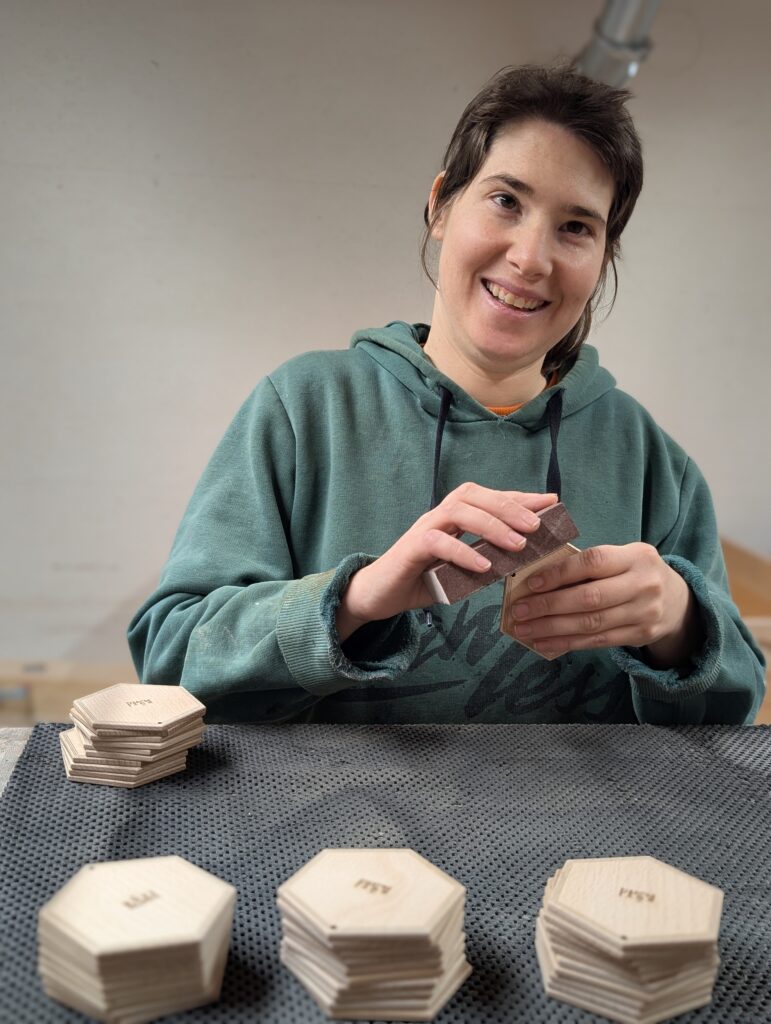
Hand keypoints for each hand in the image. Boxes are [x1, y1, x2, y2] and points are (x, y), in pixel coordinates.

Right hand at [336, 484, 557, 641]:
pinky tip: (484, 566)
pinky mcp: (411, 548)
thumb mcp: (462, 569)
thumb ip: (486, 559)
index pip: (489, 498)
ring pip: (459, 512)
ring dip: (491, 525)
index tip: (550, 501)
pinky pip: (438, 542)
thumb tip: (522, 558)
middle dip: (508, 506)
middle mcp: (440, 515)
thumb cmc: (422, 578)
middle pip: (475, 495)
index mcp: (454, 516)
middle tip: (536, 525)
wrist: (379, 595)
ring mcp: (424, 528)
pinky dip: (463, 552)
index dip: (519, 497)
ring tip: (517, 544)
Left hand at [508, 543, 701, 666]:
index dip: (559, 573)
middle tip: (519, 611)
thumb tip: (538, 580)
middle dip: (549, 606)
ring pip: (591, 623)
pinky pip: (597, 641)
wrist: (678, 600)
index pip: (592, 562)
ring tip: (525, 630)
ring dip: (552, 628)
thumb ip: (589, 566)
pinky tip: (545, 643)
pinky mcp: (641, 635)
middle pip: (589, 597)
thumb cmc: (634, 573)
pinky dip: (567, 643)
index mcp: (636, 556)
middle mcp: (644, 584)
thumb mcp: (622, 558)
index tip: (530, 583)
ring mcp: (645, 612)